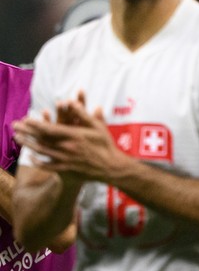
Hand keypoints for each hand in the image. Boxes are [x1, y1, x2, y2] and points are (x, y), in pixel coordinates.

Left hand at [13, 97, 127, 183]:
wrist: (110, 167)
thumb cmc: (105, 144)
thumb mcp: (97, 126)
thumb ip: (83, 114)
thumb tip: (72, 102)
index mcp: (74, 136)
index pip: (50, 129)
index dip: (35, 124)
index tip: (25, 119)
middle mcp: (66, 148)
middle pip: (42, 139)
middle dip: (27, 132)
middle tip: (15, 126)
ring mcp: (65, 159)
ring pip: (42, 152)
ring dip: (28, 144)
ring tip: (17, 138)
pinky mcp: (66, 169)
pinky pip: (47, 165)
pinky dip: (37, 161)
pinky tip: (30, 157)